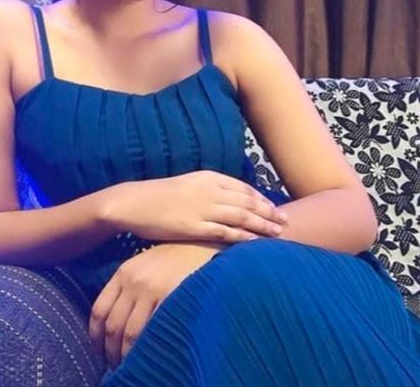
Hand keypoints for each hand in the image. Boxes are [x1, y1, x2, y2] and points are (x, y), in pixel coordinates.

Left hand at [89, 241, 222, 368]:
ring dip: (128, 355)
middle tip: (116, 366)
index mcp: (124, 272)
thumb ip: (130, 286)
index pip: (99, 310)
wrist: (202, 243)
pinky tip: (151, 353)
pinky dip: (148, 346)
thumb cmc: (176, 255)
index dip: (96, 336)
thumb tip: (116, 320)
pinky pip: (153, 329)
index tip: (101, 350)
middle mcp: (134, 281)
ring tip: (132, 366)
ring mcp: (152, 289)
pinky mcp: (170, 296)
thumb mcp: (146, 264)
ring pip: (130, 333)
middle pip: (113, 325)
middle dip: (111, 351)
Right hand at [107, 170, 287, 243]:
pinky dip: (244, 237)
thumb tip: (228, 200)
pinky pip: (225, 232)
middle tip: (286, 221)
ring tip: (278, 233)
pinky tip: (256, 243)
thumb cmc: (160, 195)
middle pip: (248, 201)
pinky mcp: (194, 226)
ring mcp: (203, 208)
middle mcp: (210, 190)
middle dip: (269, 212)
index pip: (243, 187)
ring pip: (241, 216)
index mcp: (209, 177)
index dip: (262, 198)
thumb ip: (209, 190)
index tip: (274, 207)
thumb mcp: (189, 184)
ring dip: (263, 225)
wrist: (134, 202)